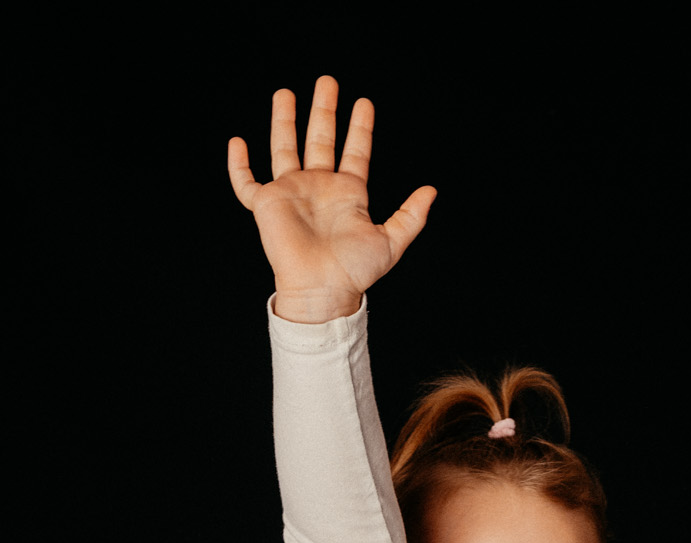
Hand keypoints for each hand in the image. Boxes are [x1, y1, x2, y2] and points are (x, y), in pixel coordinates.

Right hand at [228, 76, 435, 323]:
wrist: (322, 290)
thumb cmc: (354, 273)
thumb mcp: (390, 242)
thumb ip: (410, 216)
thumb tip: (431, 191)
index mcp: (347, 193)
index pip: (354, 152)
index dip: (360, 128)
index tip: (364, 103)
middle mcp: (319, 187)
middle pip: (320, 139)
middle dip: (324, 110)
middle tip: (328, 81)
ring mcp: (291, 193)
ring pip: (284, 148)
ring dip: (284, 120)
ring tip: (286, 92)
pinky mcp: (266, 205)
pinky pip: (246, 183)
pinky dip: (238, 165)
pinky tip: (236, 142)